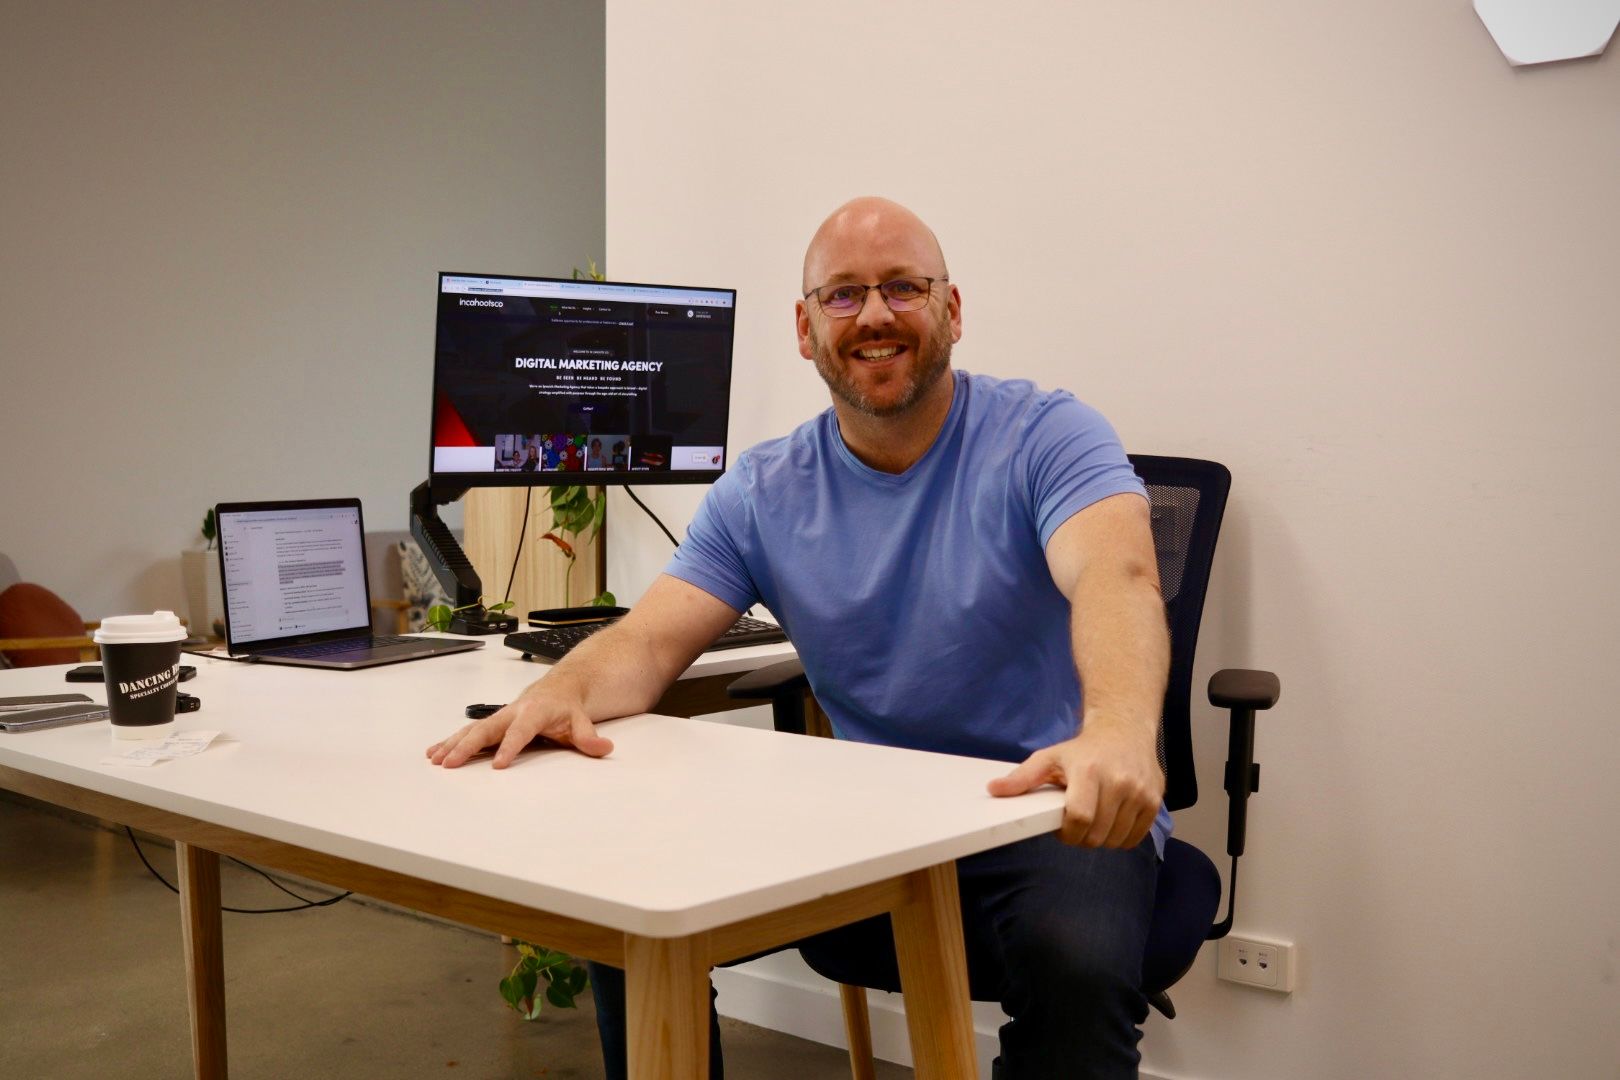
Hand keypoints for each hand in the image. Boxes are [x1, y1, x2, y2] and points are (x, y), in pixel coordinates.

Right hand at [425, 686, 613, 768]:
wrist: (562, 686)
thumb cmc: (568, 706)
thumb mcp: (583, 720)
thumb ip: (589, 737)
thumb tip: (604, 748)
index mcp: (534, 711)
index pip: (520, 731)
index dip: (509, 747)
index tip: (497, 764)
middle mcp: (513, 712)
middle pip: (486, 729)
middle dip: (467, 746)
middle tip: (450, 764)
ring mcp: (501, 716)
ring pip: (473, 730)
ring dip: (453, 744)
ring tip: (435, 760)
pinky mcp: (494, 721)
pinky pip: (470, 731)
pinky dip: (452, 740)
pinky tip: (436, 752)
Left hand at [987, 720, 1163, 848]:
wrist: (1125, 730)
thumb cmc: (1084, 749)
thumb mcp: (1049, 757)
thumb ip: (1022, 777)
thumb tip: (993, 790)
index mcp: (1089, 771)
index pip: (1079, 818)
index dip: (1067, 833)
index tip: (1063, 828)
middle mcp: (1119, 781)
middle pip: (1097, 835)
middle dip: (1082, 838)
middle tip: (1076, 825)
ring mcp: (1140, 792)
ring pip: (1115, 841)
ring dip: (1101, 839)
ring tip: (1094, 821)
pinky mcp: (1155, 801)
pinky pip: (1135, 839)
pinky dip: (1120, 838)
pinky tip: (1111, 821)